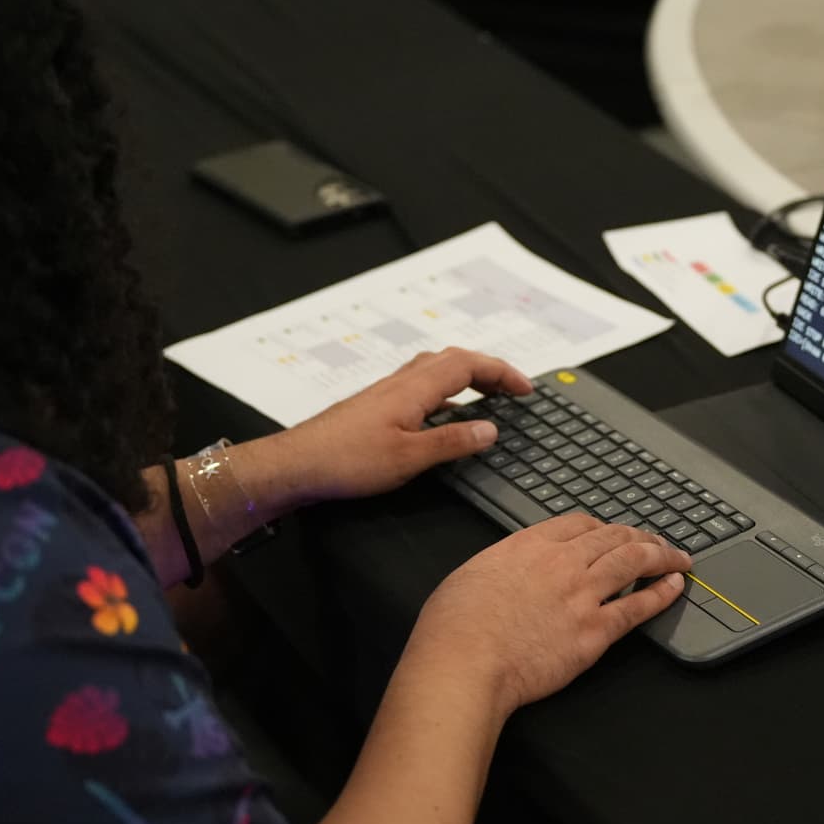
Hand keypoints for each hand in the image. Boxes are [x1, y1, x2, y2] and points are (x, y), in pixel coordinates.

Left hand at [241, 348, 532, 505]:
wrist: (297, 464)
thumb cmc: (347, 462)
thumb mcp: (409, 459)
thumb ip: (452, 442)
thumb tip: (491, 430)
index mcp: (415, 389)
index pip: (469, 365)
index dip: (502, 372)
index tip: (526, 388)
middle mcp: (402, 382)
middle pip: (454, 359)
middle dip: (489, 368)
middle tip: (513, 388)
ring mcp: (387, 390)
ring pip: (436, 368)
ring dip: (467, 374)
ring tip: (487, 393)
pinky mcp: (376, 404)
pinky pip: (421, 383)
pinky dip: (446, 388)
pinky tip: (446, 412)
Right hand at [406, 516, 691, 717]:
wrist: (463, 662)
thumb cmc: (454, 628)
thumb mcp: (471, 574)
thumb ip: (501, 566)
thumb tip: (509, 572)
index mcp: (529, 545)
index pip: (578, 523)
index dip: (601, 526)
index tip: (610, 532)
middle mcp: (562, 562)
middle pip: (613, 537)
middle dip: (640, 537)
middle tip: (656, 540)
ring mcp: (582, 595)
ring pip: (634, 562)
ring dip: (662, 556)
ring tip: (678, 557)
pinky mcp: (594, 632)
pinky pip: (638, 606)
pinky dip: (662, 593)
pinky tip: (675, 587)